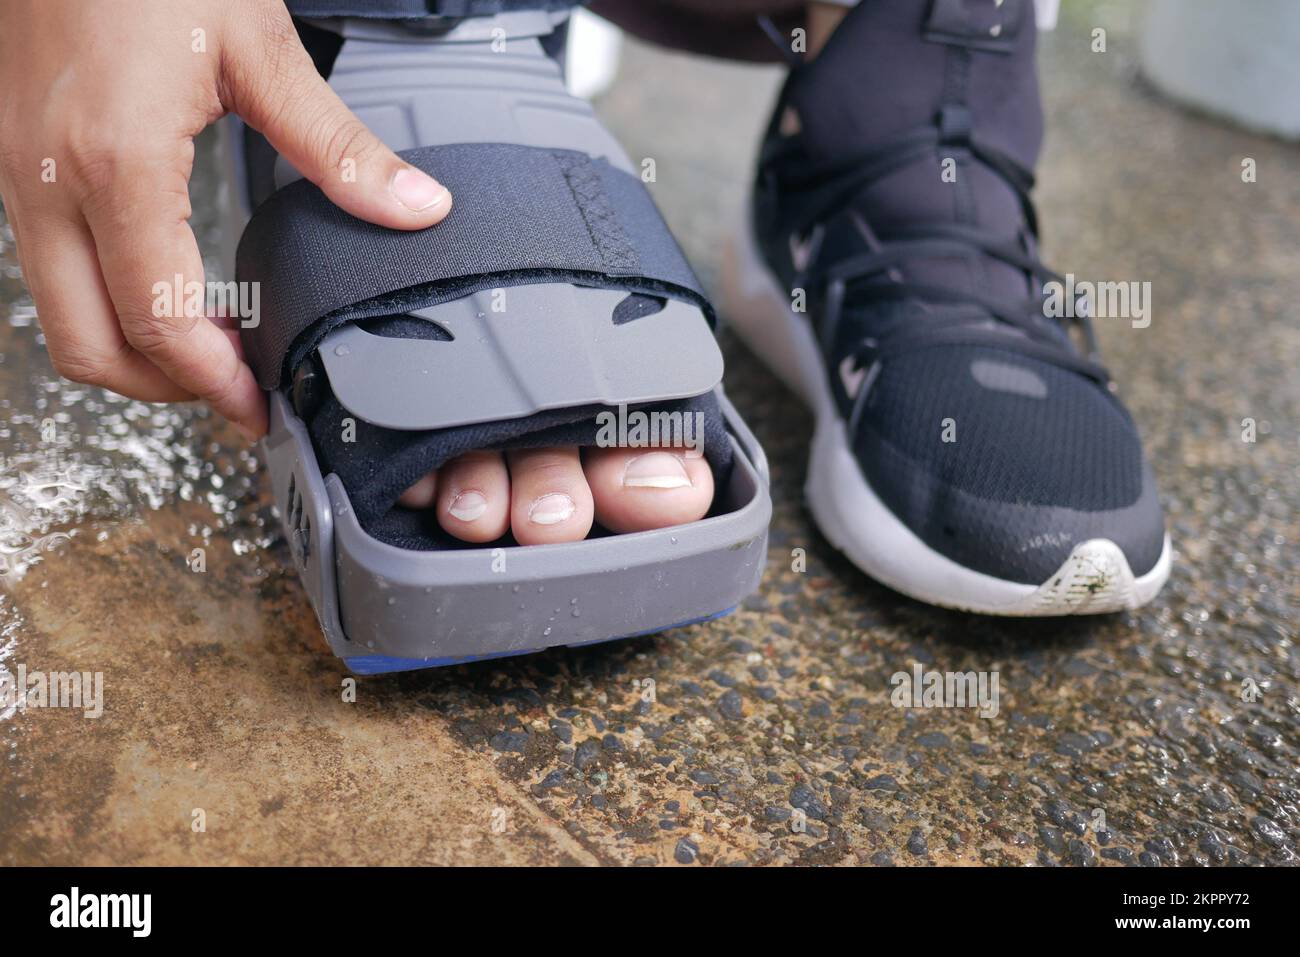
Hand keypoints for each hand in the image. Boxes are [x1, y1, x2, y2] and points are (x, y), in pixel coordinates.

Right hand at [0, 0, 452, 438]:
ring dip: (136, 353)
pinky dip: (109, 306)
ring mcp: (19, 175)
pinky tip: (168, 294)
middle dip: (167, 389)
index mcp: (114, 163)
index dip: (213, 382)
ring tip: (213, 354)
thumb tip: (414, 208)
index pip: (157, 320)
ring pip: (62, 316)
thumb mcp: (260, 50)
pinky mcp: (17, 162)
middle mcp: (47, 182)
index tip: (260, 405)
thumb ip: (338, 147)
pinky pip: (53, 272)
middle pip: (90, 346)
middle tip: (238, 393)